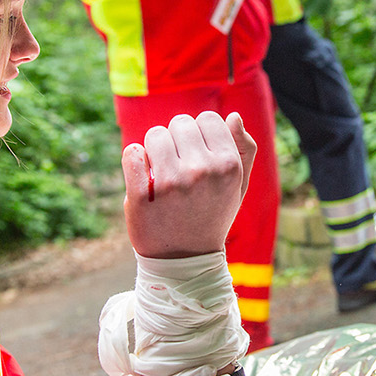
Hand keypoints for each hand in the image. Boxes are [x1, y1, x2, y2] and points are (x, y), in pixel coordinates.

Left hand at [122, 111, 255, 258]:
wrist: (185, 259)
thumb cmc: (212, 215)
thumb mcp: (238, 186)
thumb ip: (244, 150)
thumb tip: (233, 116)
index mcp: (228, 166)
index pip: (208, 119)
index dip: (200, 134)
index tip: (198, 155)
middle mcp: (201, 171)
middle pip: (180, 123)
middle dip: (177, 140)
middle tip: (179, 167)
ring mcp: (170, 184)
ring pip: (155, 135)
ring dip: (155, 150)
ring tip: (162, 174)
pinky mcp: (141, 196)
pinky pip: (132, 153)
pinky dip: (134, 160)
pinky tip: (144, 177)